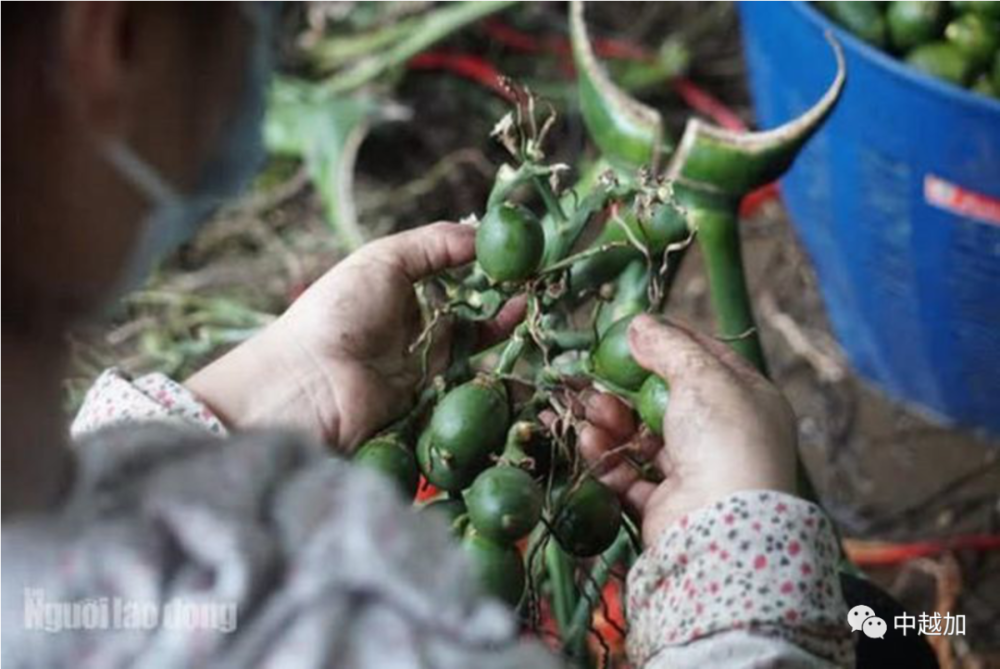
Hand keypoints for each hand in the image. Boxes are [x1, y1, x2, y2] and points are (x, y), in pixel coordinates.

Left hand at [185, 222, 521, 450]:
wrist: (309, 384)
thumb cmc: (339, 311)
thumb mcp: (385, 259)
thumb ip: (436, 243)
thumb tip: (484, 232)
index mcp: (401, 287)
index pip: (455, 271)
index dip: (489, 263)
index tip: (523, 251)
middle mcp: (416, 324)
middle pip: (473, 308)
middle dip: (507, 295)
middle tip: (541, 280)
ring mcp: (426, 363)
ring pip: (478, 344)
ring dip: (508, 327)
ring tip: (536, 306)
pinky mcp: (435, 398)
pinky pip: (473, 381)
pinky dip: (500, 368)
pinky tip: (520, 344)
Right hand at [577, 314, 798, 546]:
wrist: (720, 525)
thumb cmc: (724, 440)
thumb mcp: (701, 375)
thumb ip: (668, 346)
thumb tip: (639, 324)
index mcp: (748, 400)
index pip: (706, 359)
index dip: (669, 341)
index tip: (633, 330)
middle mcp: (724, 436)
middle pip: (665, 400)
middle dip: (626, 386)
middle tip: (596, 374)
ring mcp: (695, 472)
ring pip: (643, 436)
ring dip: (612, 419)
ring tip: (590, 408)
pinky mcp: (665, 504)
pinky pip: (629, 473)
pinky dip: (607, 455)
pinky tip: (589, 439)